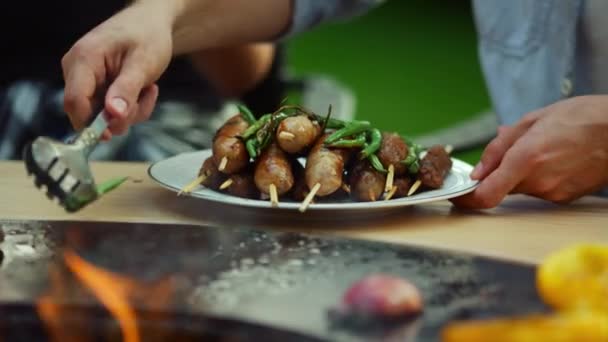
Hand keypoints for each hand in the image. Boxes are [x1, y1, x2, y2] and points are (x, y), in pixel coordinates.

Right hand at [61, 1, 174, 138]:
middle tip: (144, 99)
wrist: (151, 25)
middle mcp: (77, 70)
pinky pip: (111, 111)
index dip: (89, 123)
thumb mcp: (143, 63)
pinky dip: (131, 108)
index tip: (110, 134)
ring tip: (147, 89)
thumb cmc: (147, 36)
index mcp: (83, 59)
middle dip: (120, 116)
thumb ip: (127, 89)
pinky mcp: (96, 88)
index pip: (74, 100)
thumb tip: (112, 115)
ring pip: (103, 116)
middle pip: (88, 113)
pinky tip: (143, 90)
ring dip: (131, 111)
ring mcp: (86, 80)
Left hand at [452, 95, 607, 208]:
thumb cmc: (581, 118)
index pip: (486, 194)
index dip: (466, 200)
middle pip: (502, 186)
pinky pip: (540, 190)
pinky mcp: (565, 198)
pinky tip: (557, 158)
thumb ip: (499, 148)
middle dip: (500, 173)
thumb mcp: (532, 120)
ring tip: (544, 148)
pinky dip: (540, 177)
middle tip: (514, 150)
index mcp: (525, 159)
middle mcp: (538, 182)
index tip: (457, 197)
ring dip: (522, 172)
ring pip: (521, 187)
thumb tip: (478, 173)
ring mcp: (553, 193)